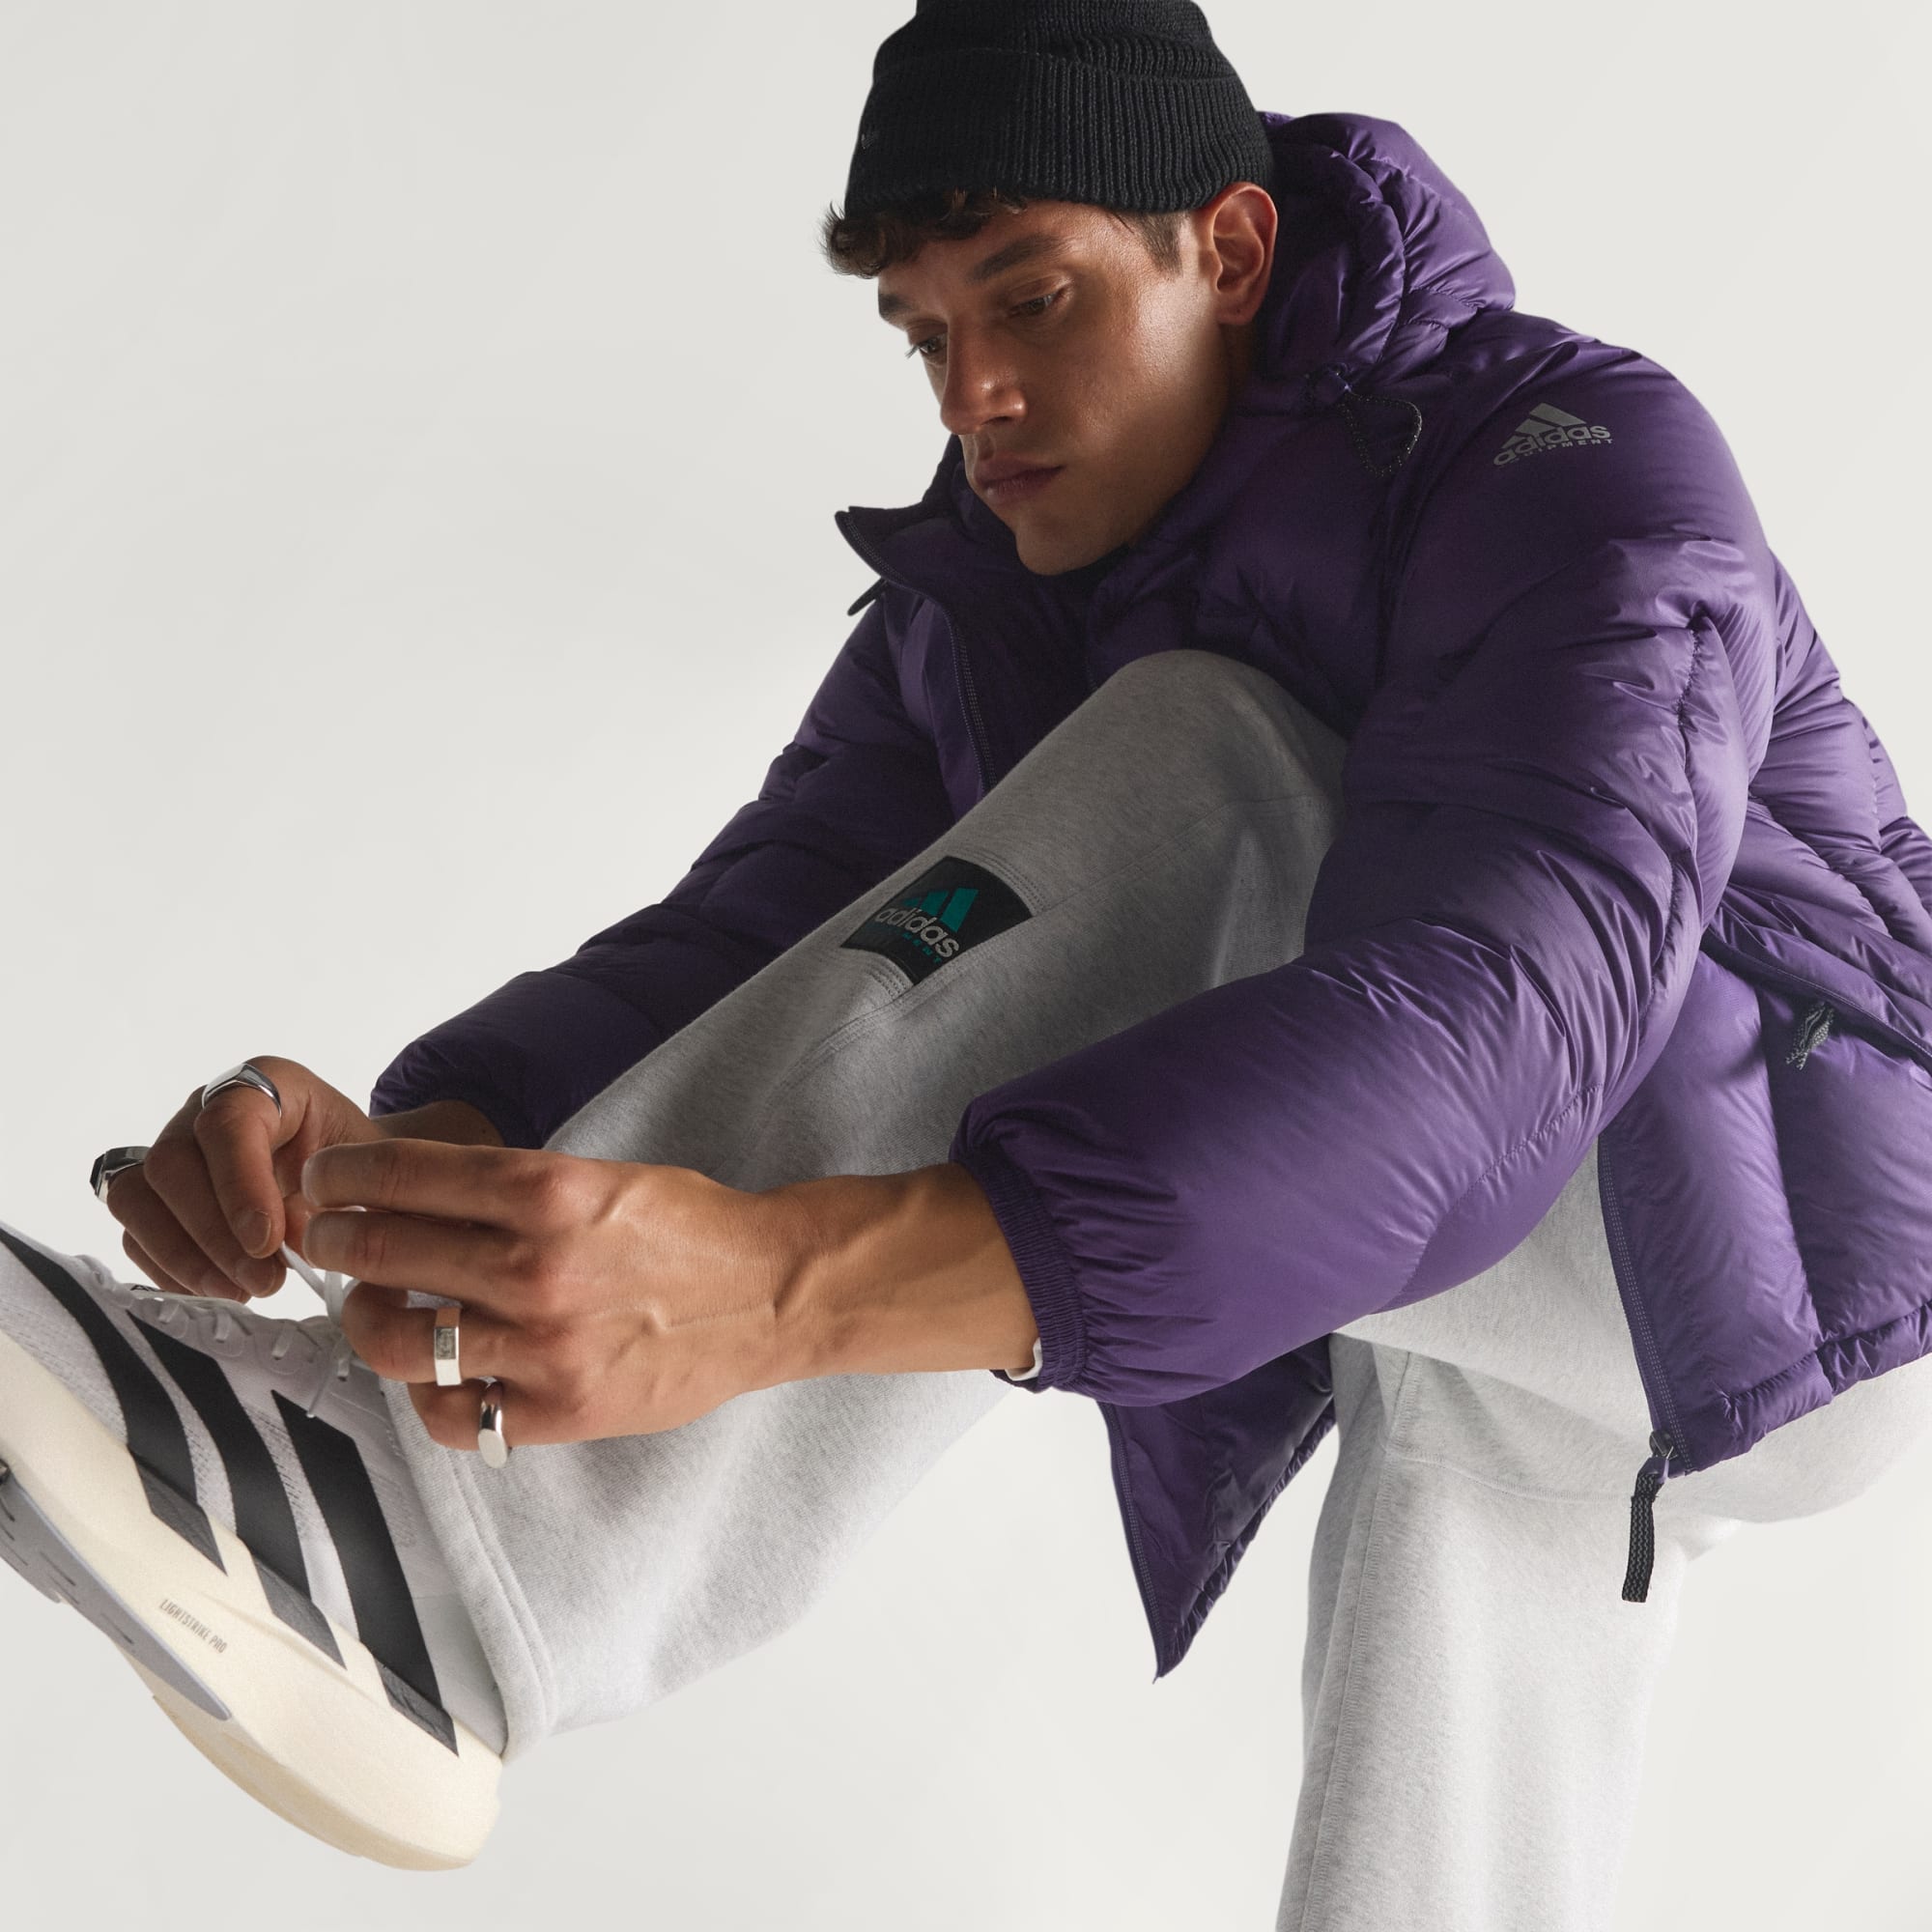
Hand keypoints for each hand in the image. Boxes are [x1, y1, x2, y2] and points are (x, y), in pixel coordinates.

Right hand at [96, 1055, 503, 1302]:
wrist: (352, 1172)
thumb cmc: (365, 1165)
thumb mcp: (376, 1167)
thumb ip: (352, 1195)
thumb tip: (314, 1242)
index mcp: (266, 1084)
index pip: (228, 1122)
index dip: (239, 1184)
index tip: (267, 1241)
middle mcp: (206, 1107)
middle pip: (173, 1164)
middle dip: (215, 1236)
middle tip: (264, 1282)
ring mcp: (173, 1146)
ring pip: (139, 1197)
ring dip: (186, 1256)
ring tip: (242, 1291)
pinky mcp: (155, 1192)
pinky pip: (134, 1229)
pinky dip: (169, 1267)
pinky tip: (216, 1289)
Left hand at [301, 1139, 799, 1447]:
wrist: (769, 1293)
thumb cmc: (688, 1229)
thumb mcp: (599, 1176)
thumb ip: (508, 1187)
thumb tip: (408, 1192)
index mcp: (547, 1190)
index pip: (401, 1175)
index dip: (343, 1176)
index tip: (325, 1181)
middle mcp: (536, 1266)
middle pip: (382, 1252)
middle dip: (336, 1239)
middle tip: (328, 1236)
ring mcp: (542, 1345)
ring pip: (397, 1340)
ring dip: (364, 1319)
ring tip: (372, 1308)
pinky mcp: (558, 1409)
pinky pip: (450, 1414)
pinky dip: (426, 1394)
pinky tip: (436, 1370)